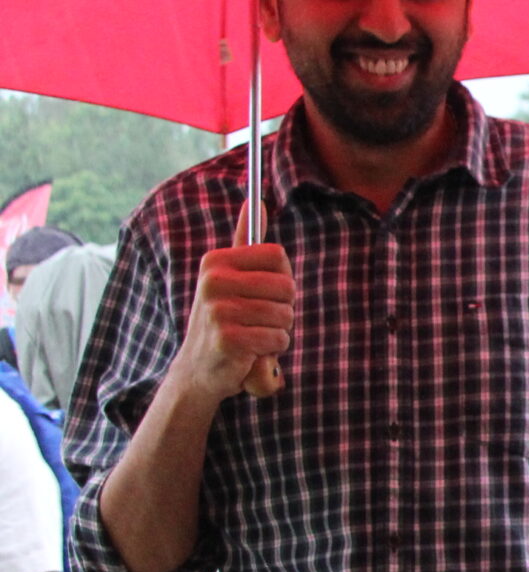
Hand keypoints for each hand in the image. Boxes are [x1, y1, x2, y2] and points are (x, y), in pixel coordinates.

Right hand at [171, 210, 292, 405]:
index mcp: (216, 261)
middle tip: (255, 320)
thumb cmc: (224, 320)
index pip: (277, 256)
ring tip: (252, 336)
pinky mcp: (228, 338)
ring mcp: (219, 309)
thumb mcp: (230, 278)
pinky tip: (250, 353)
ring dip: (278, 331)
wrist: (198, 369)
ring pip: (285, 315)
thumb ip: (244, 241)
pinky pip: (277, 338)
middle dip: (282, 309)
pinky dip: (271, 350)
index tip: (262, 293)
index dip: (280, 279)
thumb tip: (256, 202)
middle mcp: (213, 281)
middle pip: (287, 286)